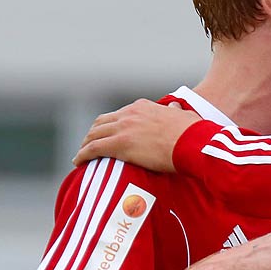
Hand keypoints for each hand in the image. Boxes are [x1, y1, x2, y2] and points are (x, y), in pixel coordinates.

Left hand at [73, 100, 200, 171]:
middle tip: (89, 144)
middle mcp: (129, 114)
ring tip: (81, 155)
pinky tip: (78, 162)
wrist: (191, 143)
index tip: (108, 133)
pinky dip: (82, 154)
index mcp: (143, 107)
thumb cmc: (193, 134)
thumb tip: (175, 108)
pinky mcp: (119, 144)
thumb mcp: (183, 116)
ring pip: (94, 134)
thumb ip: (175, 112)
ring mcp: (123, 128)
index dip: (111, 125)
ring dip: (85, 144)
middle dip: (93, 133)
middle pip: (102, 122)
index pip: (120, 114)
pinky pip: (93, 148)